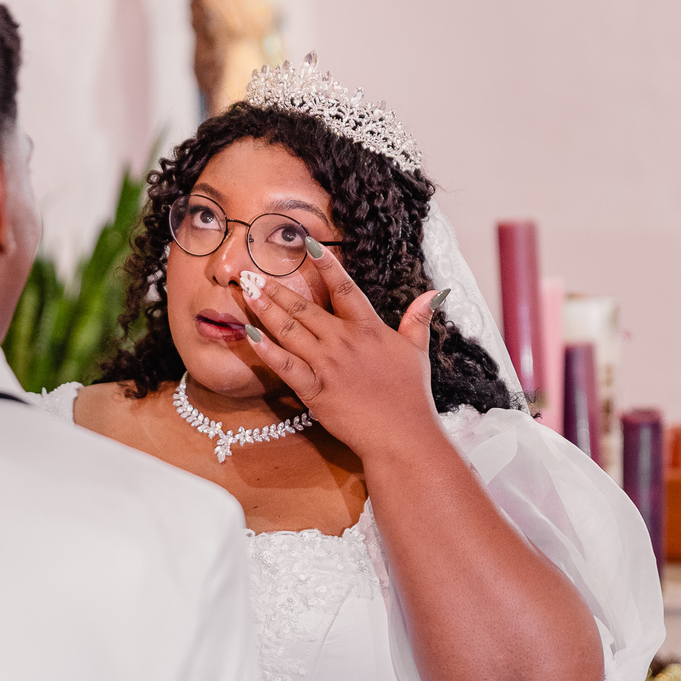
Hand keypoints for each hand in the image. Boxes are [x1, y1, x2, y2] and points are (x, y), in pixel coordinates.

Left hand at [239, 238, 448, 459]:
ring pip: (290, 330)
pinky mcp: (315, 389)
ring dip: (266, 309)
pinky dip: (266, 349)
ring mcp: (328, 365)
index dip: (327, 266)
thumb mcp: (418, 351)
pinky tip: (250, 333)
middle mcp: (344, 341)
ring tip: (247, 292)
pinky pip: (285, 365)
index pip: (345, 289)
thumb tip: (433, 293)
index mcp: (369, 329)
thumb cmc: (410, 395)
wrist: (402, 435)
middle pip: (305, 308)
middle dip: (277, 288)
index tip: (309, 245)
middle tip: (253, 273)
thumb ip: (419, 320)